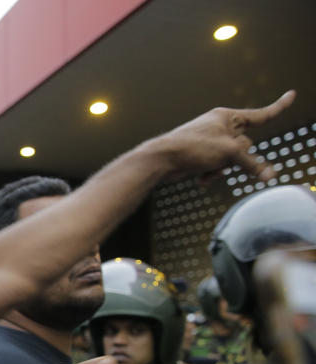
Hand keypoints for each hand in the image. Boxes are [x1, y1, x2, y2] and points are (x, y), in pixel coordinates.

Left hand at [151, 90, 295, 180]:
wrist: (162, 159)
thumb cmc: (193, 147)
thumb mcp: (229, 154)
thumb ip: (251, 164)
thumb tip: (269, 175)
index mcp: (227, 117)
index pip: (261, 114)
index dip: (279, 106)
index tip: (292, 94)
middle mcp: (219, 126)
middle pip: (245, 145)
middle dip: (236, 157)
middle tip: (221, 160)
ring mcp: (210, 140)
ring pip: (231, 159)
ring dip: (222, 168)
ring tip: (206, 169)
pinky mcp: (201, 154)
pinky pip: (217, 166)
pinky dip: (211, 173)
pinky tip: (200, 179)